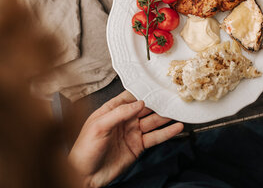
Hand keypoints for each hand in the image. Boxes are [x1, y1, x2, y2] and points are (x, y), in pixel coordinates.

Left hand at [68, 91, 183, 187]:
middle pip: (145, 108)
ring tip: (178, 110)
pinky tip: (176, 127)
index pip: (130, 97)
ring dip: (165, 116)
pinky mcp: (138, 146)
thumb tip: (138, 103)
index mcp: (111, 111)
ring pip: (152, 121)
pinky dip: (167, 132)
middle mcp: (124, 120)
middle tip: (172, 96)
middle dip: (158, 102)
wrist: (85, 176)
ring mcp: (132, 133)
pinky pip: (155, 137)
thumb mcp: (99, 126)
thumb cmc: (84, 150)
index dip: (143, 91)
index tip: (156, 86)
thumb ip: (119, 113)